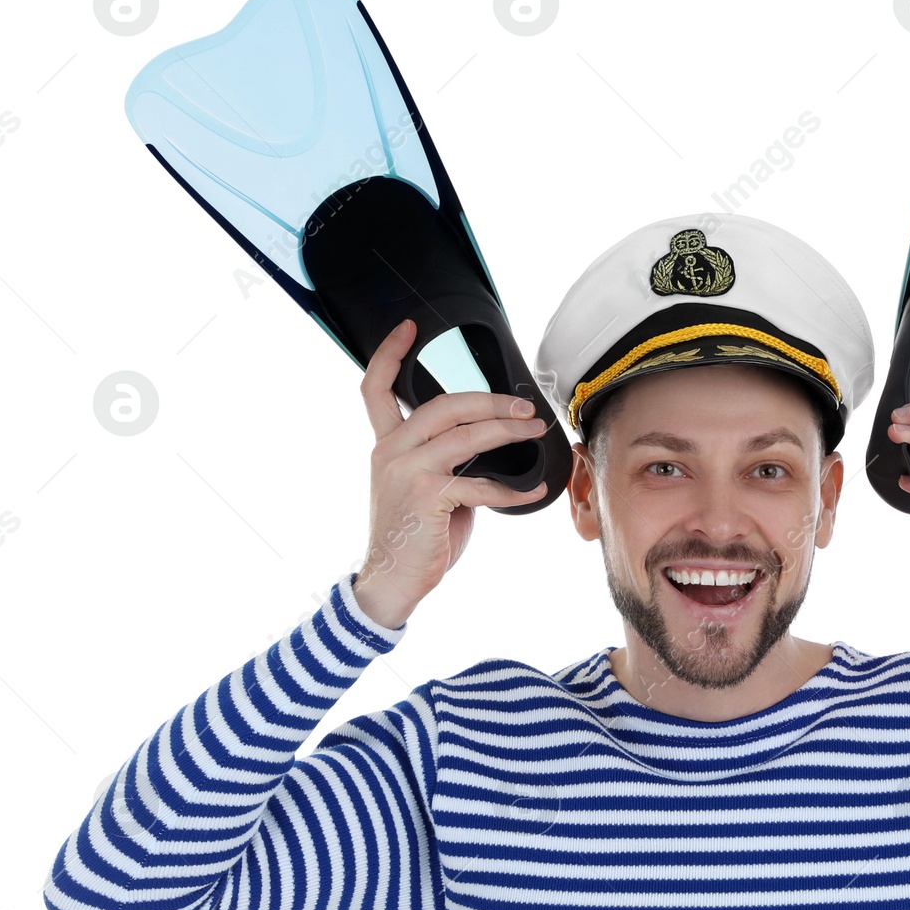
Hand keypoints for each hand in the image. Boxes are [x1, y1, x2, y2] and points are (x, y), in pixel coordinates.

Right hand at [352, 319, 549, 628]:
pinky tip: (534, 491)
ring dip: (507, 430)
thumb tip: (488, 447)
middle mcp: (390, 452)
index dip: (390, 353)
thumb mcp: (423, 488)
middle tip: (524, 406)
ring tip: (534, 430)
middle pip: (444, 404)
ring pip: (466, 435)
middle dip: (490, 400)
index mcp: (386, 445)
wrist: (393, 581)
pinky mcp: (427, 497)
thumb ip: (445, 460)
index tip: (409, 328)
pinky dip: (514, 489)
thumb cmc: (415, 536)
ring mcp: (407, 472)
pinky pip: (481, 483)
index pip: (375, 388)